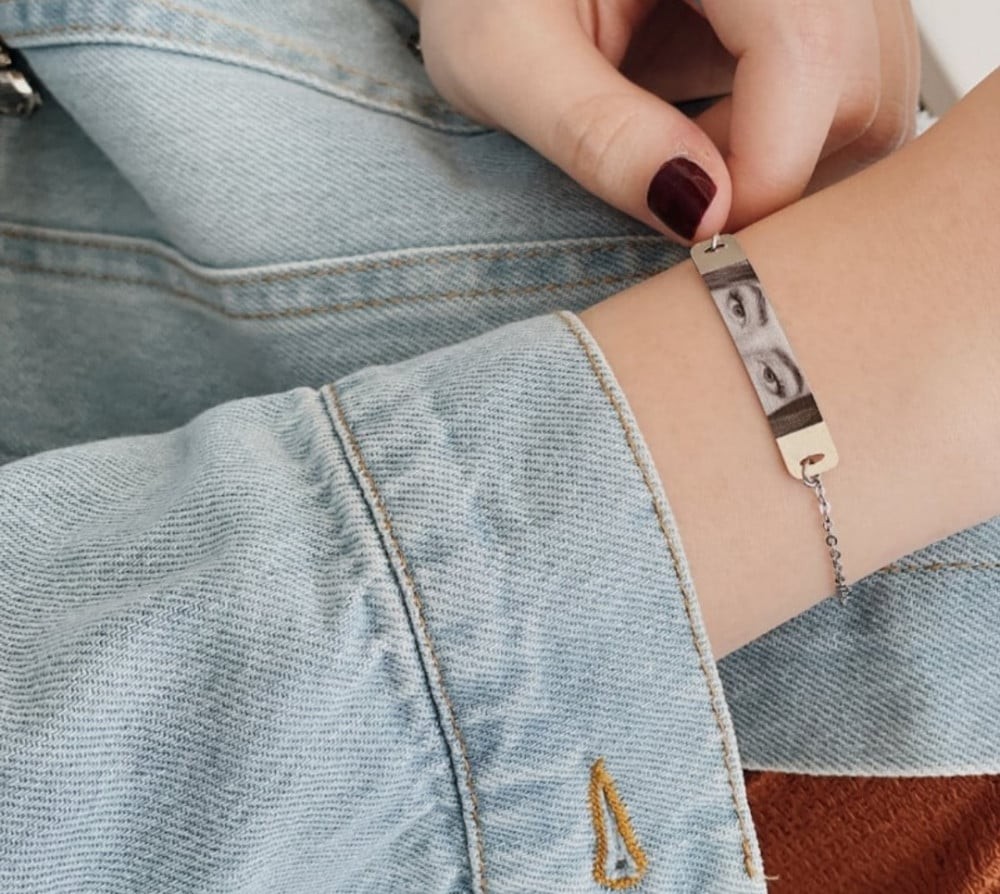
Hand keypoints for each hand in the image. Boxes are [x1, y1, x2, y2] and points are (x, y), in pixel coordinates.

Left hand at [407, 0, 919, 242]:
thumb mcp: (502, 56)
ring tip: (682, 150)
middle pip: (863, 87)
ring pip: (870, 102)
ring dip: (783, 166)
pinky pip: (848, 99)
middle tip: (672, 186)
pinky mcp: (815, 13)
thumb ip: (594, 131)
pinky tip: (707, 133)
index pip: (810, 53)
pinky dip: (785, 147)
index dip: (762, 174)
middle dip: (776, 176)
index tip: (692, 233)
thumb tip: (704, 217)